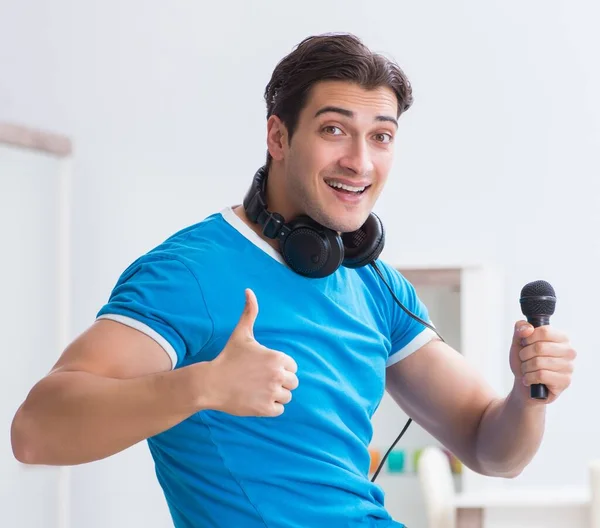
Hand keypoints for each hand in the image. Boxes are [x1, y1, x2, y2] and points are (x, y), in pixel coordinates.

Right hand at [206, 288, 298, 416]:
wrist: (211, 383)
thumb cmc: (228, 357)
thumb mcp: (241, 334)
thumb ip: (249, 312)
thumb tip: (249, 290)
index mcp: (278, 358)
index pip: (292, 366)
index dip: (279, 367)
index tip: (263, 368)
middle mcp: (278, 375)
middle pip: (293, 382)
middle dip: (280, 382)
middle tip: (261, 380)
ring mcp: (272, 393)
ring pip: (286, 397)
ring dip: (275, 395)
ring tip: (258, 390)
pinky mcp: (266, 409)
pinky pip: (279, 410)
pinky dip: (270, 407)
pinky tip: (256, 400)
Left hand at [509, 320, 575, 404]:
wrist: (524, 385)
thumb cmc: (525, 361)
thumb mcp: (518, 342)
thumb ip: (520, 329)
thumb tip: (528, 328)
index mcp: (561, 337)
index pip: (544, 331)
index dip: (528, 338)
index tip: (524, 343)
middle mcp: (569, 351)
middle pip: (540, 347)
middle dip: (524, 355)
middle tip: (524, 359)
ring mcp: (569, 367)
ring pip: (538, 362)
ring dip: (526, 367)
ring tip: (527, 370)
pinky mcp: (565, 381)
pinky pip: (541, 375)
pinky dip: (529, 378)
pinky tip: (529, 379)